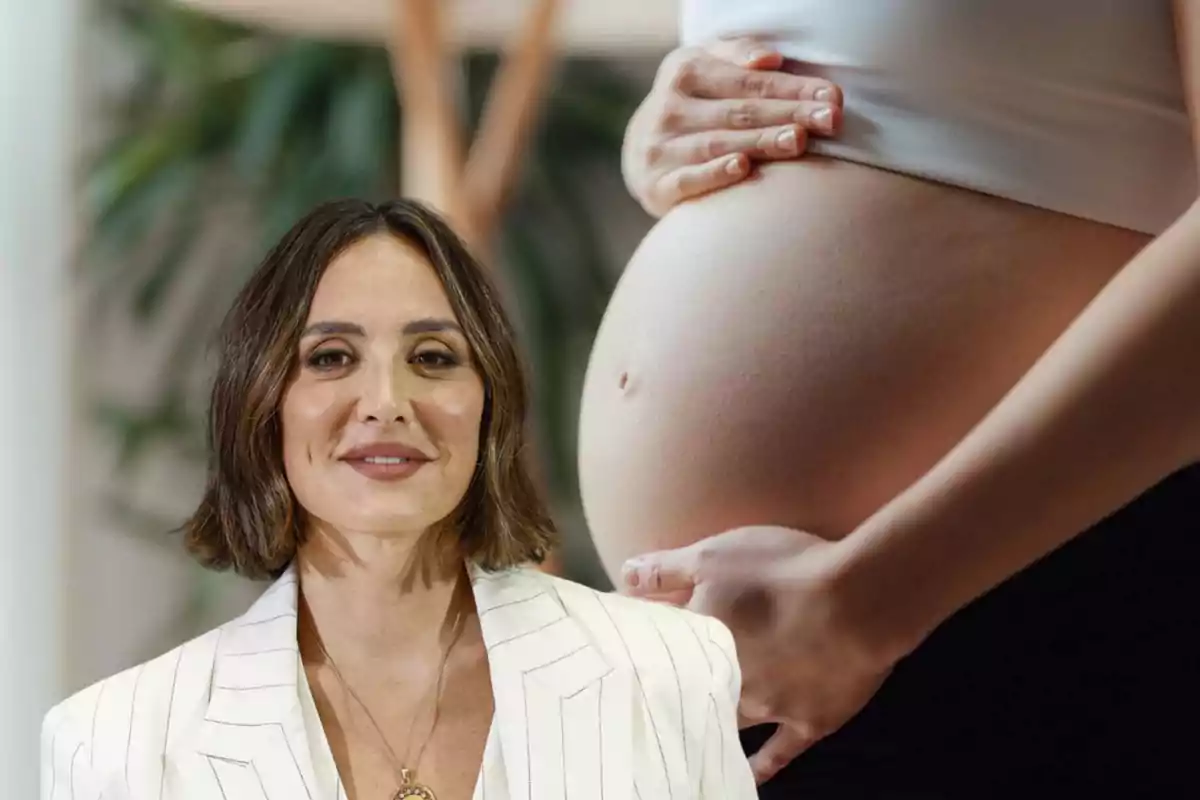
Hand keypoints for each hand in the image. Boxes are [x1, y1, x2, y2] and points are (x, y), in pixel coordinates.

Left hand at [620, 526, 894, 784]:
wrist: (858, 602)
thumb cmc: (782, 570)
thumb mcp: (713, 554)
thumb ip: (666, 570)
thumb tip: (621, 578)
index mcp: (700, 641)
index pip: (658, 646)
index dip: (641, 645)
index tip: (621, 651)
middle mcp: (726, 682)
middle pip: (687, 691)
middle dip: (670, 690)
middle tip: (650, 695)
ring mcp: (768, 708)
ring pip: (725, 724)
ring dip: (706, 724)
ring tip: (687, 731)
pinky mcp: (808, 722)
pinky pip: (777, 754)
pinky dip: (759, 766)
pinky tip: (746, 774)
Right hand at [622, 37, 842, 217]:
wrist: (640, 153)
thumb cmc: (692, 106)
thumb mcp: (706, 67)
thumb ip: (737, 55)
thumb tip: (769, 59)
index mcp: (685, 69)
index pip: (748, 80)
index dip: (792, 87)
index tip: (832, 97)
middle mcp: (669, 106)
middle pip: (739, 111)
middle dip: (788, 114)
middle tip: (829, 120)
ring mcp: (660, 147)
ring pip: (718, 143)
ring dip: (761, 142)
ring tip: (797, 140)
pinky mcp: (655, 184)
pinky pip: (688, 179)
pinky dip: (715, 173)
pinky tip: (743, 167)